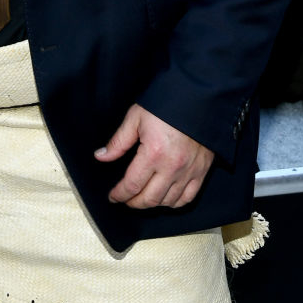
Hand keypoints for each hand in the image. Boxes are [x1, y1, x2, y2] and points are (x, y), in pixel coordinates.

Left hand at [94, 103, 213, 208]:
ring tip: (142, 198)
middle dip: (133, 202)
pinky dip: (174, 203)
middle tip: (125, 199)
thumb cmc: (164, 105)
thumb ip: (118, 141)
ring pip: (168, 202)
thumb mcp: (136, 117)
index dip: (120, 194)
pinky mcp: (202, 170)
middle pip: (149, 198)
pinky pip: (188, 198)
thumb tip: (101, 156)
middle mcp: (172, 167)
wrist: (196, 98)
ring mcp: (189, 171)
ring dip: (152, 204)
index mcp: (153, 153)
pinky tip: (165, 199)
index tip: (113, 197)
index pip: (132, 185)